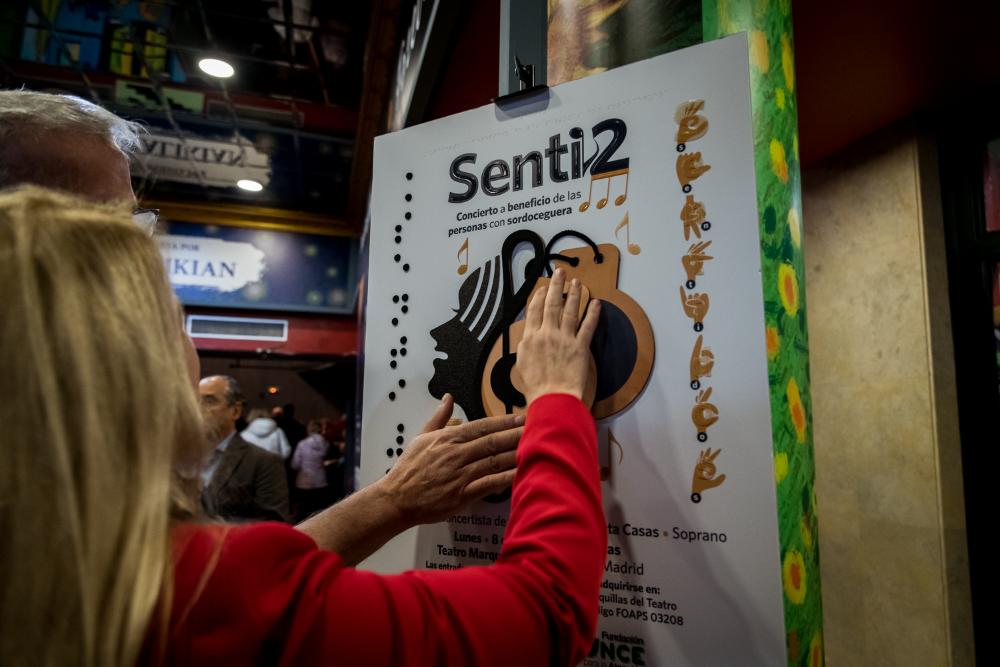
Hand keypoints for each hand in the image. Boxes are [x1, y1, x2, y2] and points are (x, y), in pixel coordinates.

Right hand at [381, 394, 522, 525]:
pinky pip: (489, 484)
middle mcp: (456, 454)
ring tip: (536, 447)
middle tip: (537, 427)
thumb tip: (448, 398)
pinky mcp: (462, 494)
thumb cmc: (409, 469)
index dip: (504, 421)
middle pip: (492, 441)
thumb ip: (439, 418)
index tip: (522, 416)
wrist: (397, 498)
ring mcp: (460, 474)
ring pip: (494, 461)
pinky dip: (505, 478)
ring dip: (516, 453)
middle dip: (516, 434)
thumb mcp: (421, 437)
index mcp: (448, 439)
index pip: (482, 426)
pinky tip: (520, 473)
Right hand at [515, 268, 600, 404]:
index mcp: (530, 338)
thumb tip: (528, 337)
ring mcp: (564, 339)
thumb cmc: (535, 388)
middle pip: (552, 304)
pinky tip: (596, 303)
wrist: (551, 399)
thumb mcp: (521, 365)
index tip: (544, 288)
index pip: (535, 311)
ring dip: (574, 294)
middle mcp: (547, 334)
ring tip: (577, 282)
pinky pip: (588, 326)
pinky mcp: (580, 347)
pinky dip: (592, 313)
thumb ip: (525, 347)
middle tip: (560, 272)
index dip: (540, 296)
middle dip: (556, 285)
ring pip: (570, 310)